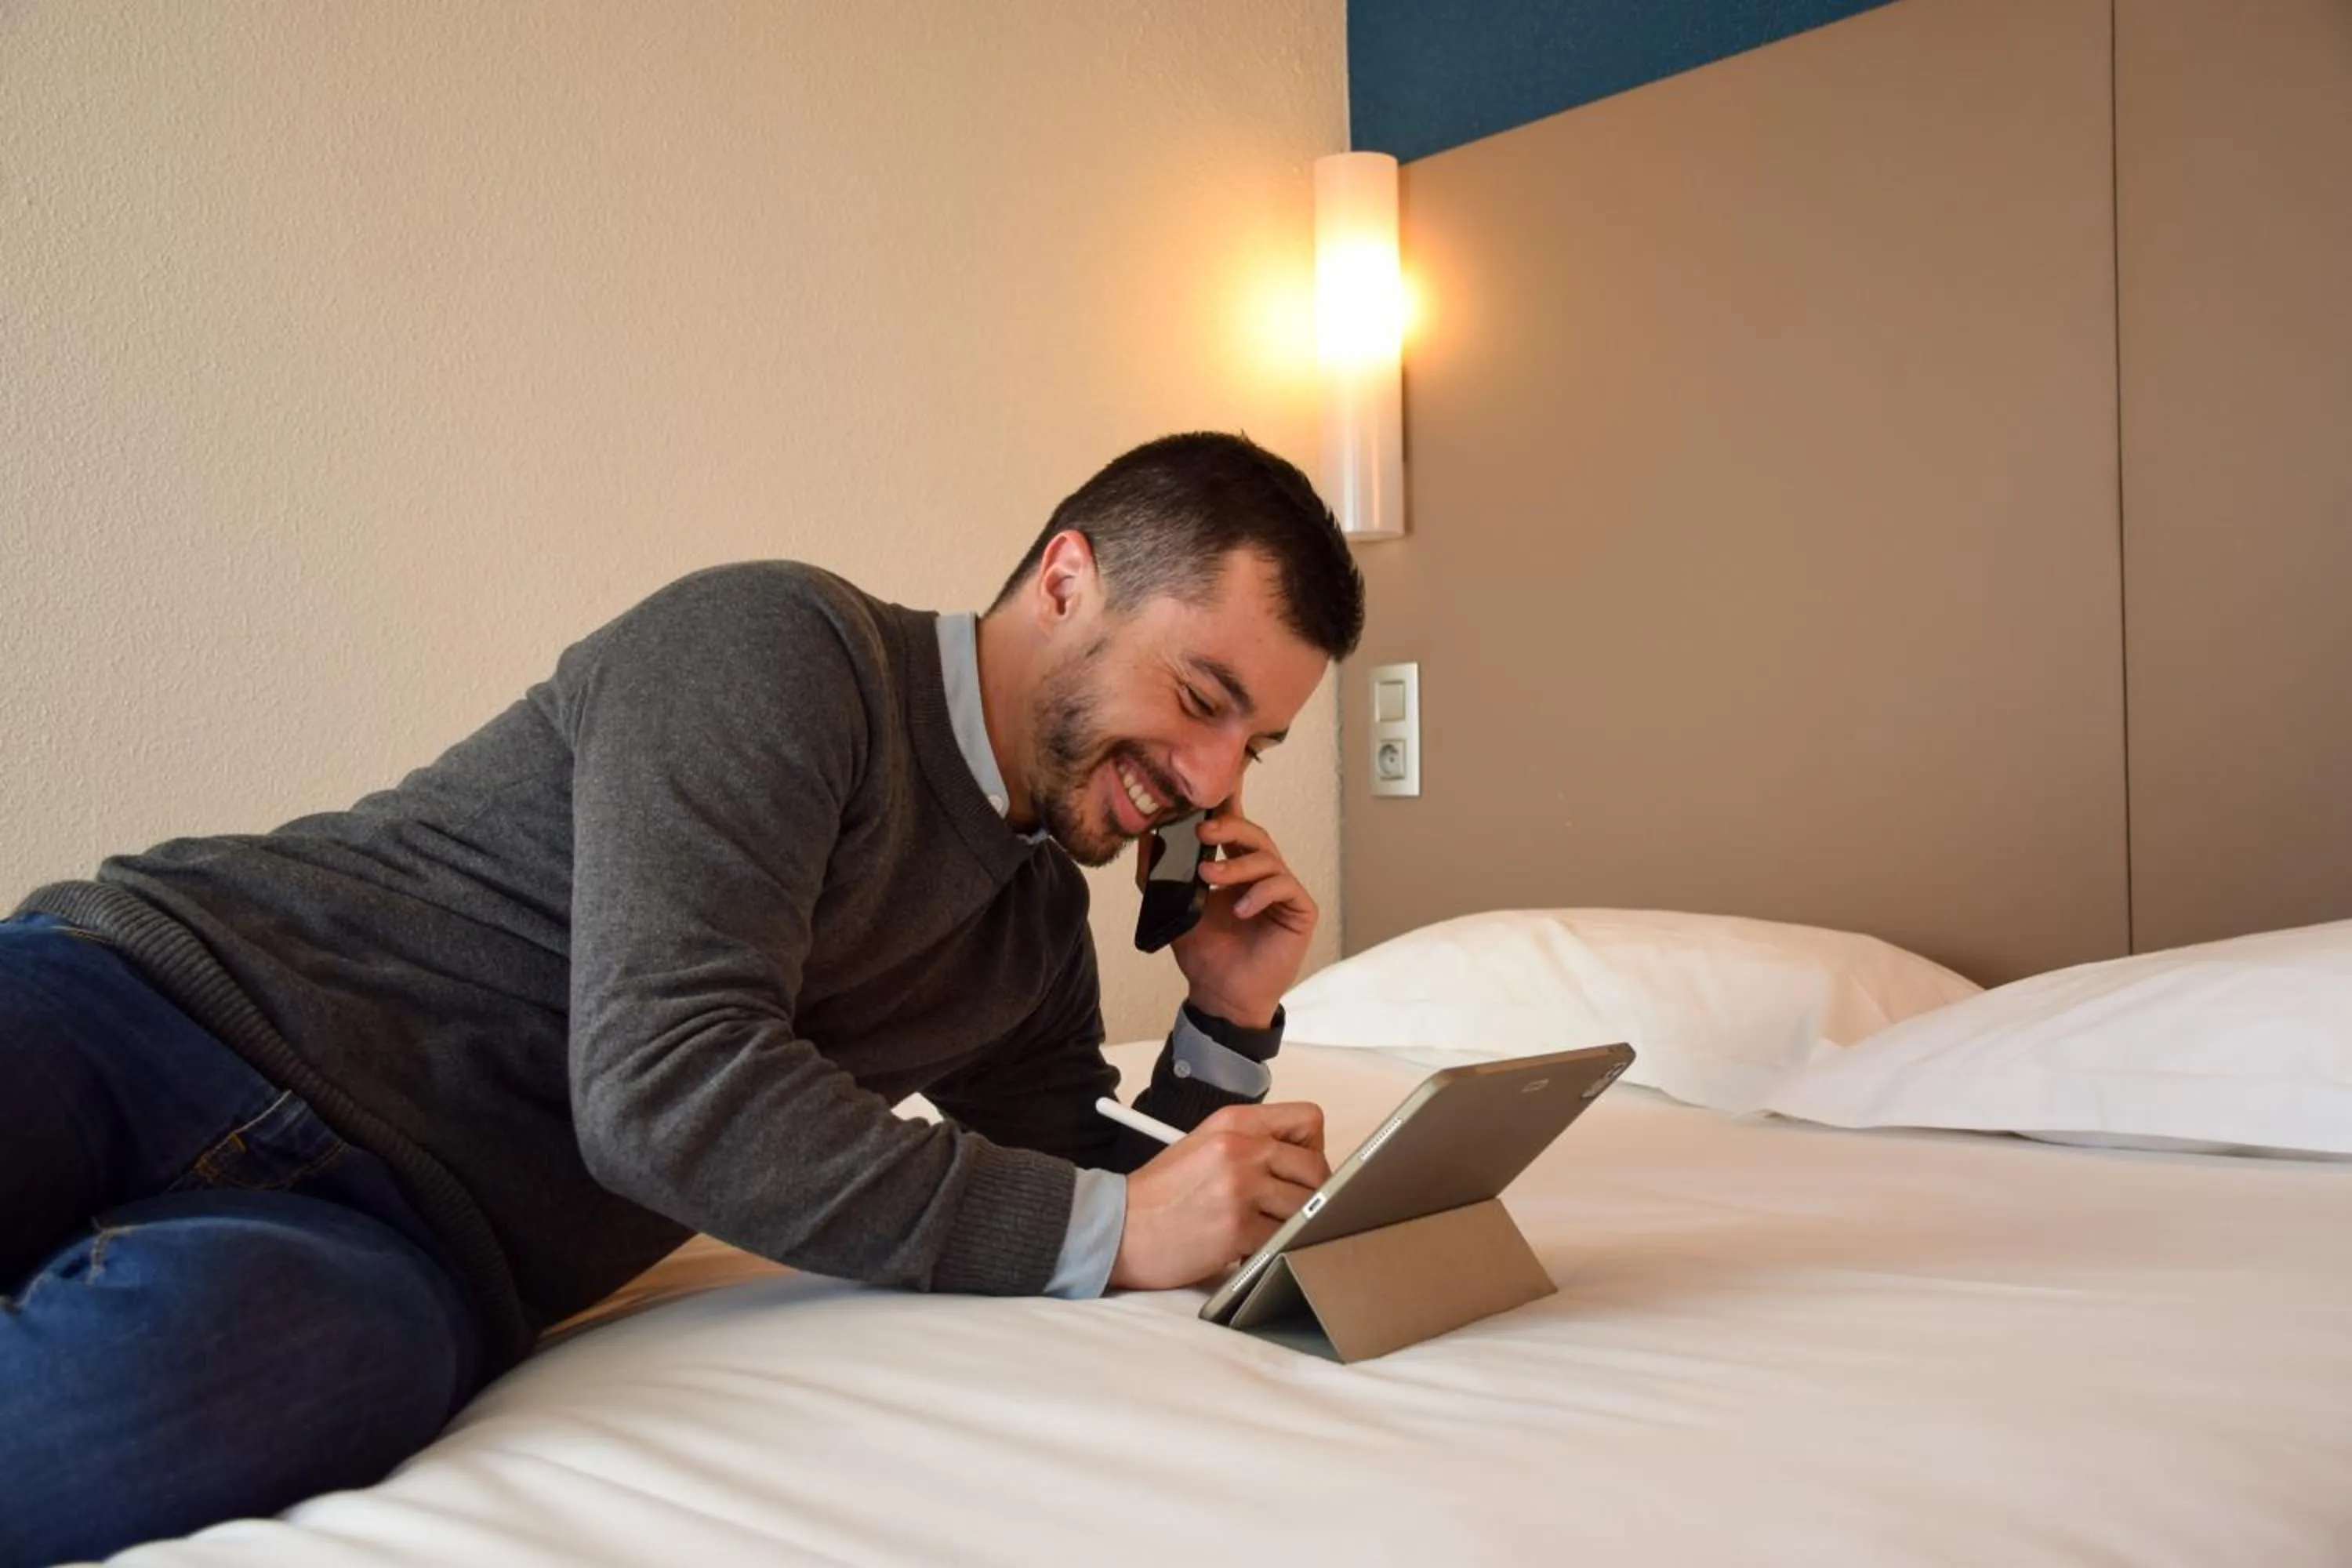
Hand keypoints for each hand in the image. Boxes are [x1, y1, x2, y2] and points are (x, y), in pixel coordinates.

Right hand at [1109, 1102, 1328, 1290]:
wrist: (1117, 1227)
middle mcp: (1240, 1148)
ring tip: (1263, 1230)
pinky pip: (1283, 1239)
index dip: (1313, 1149)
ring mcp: (1240, 1187)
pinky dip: (1273, 1249)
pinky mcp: (1237, 1227)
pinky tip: (1248, 1248)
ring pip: (1306, 1208)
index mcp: (1234, 1122)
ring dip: (1291, 1225)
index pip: (1308, 1121)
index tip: (1298, 1171)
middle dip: (1311, 1196)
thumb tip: (1304, 1166)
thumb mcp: (1204, 1145)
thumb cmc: (1160, 1194)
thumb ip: (1252, 1144)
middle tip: (1287, 1211)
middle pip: (1316, 1168)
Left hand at [1157, 783, 1317, 1028]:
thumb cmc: (1204, 953)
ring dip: (1236, 864)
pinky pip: (1283, 887)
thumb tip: (1144, 838)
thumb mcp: (1173, 907)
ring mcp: (1282, 890)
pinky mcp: (1300, 910)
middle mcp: (1261, 873)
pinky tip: (1239, 909)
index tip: (1215, 782)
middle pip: (1253, 833)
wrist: (1221, 995)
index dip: (1228, 802)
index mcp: (1235, 866)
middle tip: (1202, 831)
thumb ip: (1158, 874)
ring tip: (1209, 877)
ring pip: (1267, 858)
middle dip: (1228, 826)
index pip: (1234, 826)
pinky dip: (1260, 893)